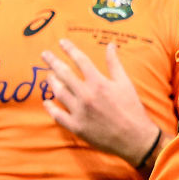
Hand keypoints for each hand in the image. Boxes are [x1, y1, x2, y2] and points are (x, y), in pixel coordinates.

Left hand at [41, 38, 159, 165]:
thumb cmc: (131, 108)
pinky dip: (50, 107)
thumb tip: (110, 45)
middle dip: (52, 61)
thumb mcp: (125, 83)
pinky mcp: (76, 127)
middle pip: (64, 73)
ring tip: (48, 76)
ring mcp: (79, 111)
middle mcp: (86, 95)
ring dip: (51, 82)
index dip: (70, 49)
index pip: (80, 60)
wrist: (134, 138)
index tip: (62, 42)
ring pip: (58, 92)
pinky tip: (46, 101)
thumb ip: (114, 63)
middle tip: (45, 54)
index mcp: (99, 82)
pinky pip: (57, 115)